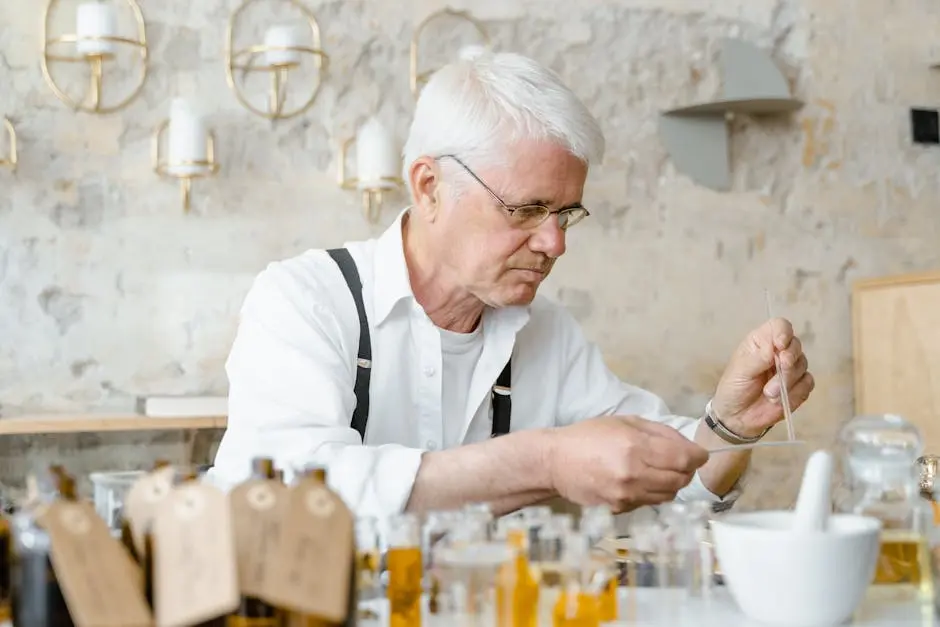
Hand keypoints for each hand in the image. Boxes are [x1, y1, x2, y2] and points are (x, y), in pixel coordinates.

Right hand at [546, 416, 708, 512]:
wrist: (555, 462)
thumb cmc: (589, 436)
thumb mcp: (624, 422)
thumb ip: (659, 432)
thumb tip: (687, 446)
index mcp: (636, 446)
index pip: (684, 458)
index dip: (698, 457)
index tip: (698, 454)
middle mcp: (634, 473)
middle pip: (681, 479)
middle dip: (686, 470)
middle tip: (679, 462)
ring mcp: (627, 494)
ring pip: (669, 495)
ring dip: (671, 483)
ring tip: (658, 472)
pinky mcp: (620, 509)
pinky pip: (649, 503)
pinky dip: (652, 493)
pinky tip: (639, 482)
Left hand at [712, 317, 815, 438]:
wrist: (737, 417)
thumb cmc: (734, 388)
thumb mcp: (740, 371)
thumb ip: (758, 358)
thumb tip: (776, 347)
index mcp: (761, 342)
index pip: (780, 326)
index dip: (784, 332)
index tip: (780, 345)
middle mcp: (778, 352)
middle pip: (795, 345)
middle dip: (789, 358)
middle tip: (780, 368)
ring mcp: (790, 369)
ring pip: (803, 365)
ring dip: (787, 380)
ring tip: (769, 394)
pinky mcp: (798, 387)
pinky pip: (807, 383)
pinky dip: (795, 392)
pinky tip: (779, 399)